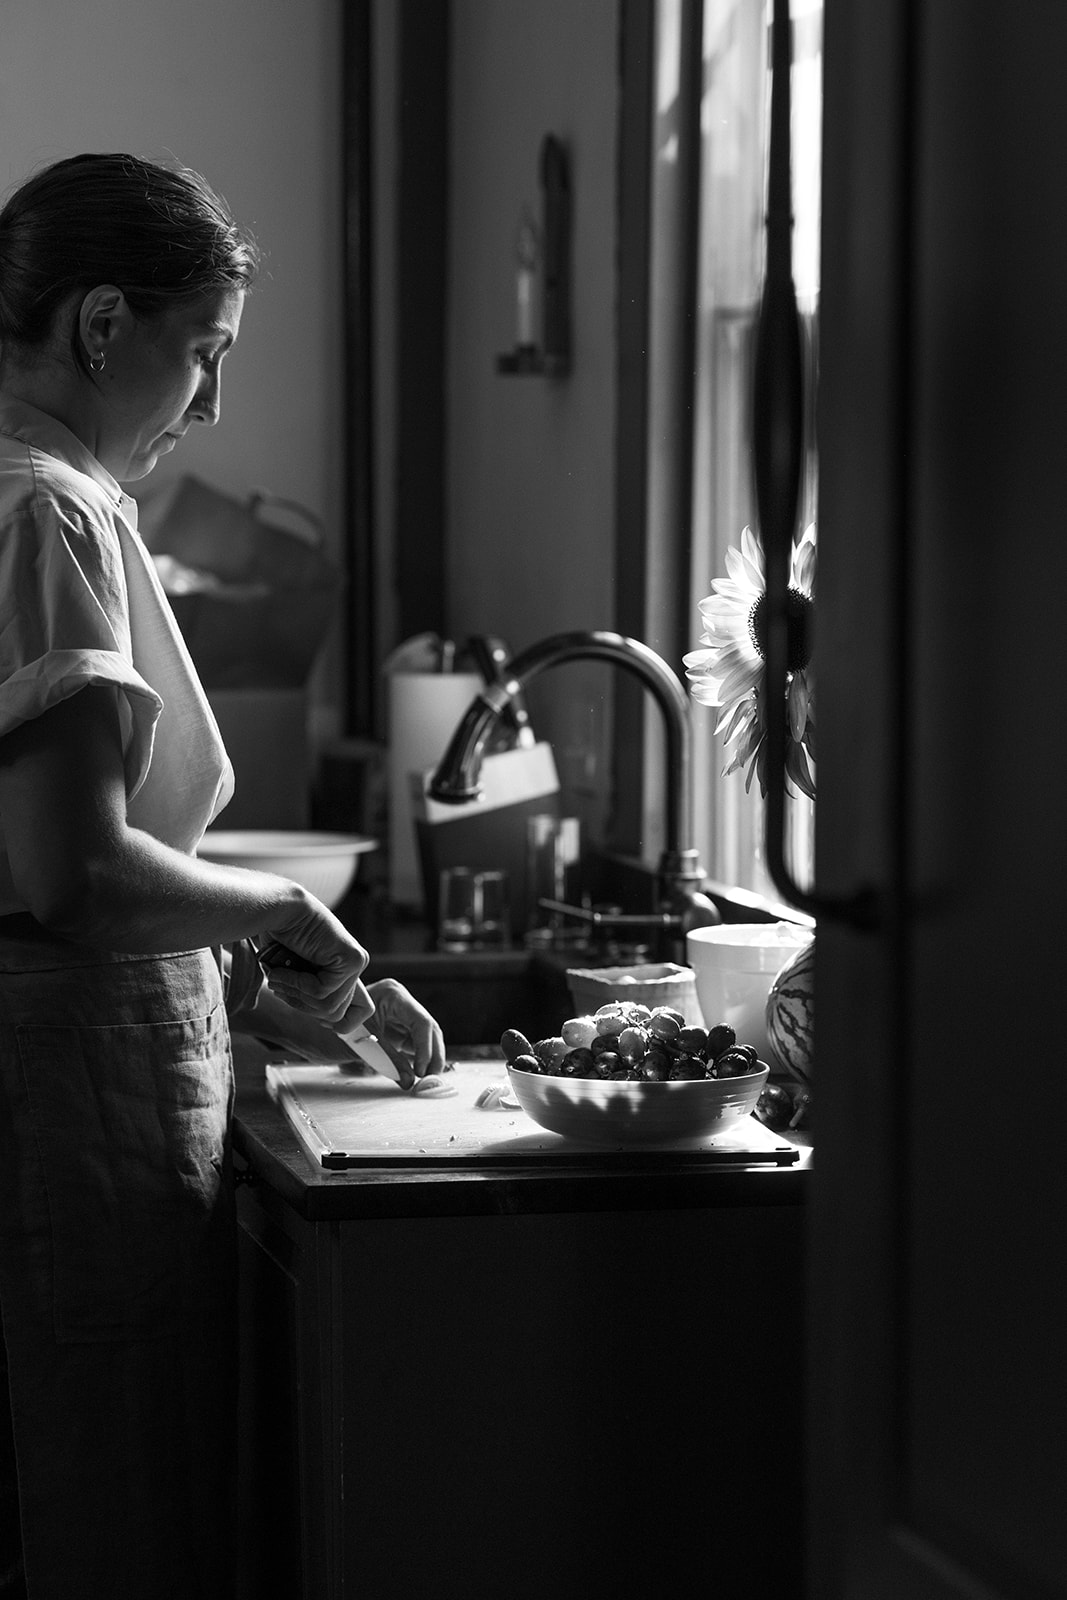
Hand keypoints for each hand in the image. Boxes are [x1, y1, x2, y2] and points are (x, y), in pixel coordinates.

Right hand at [261, 900, 371, 1026]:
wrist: (277, 911)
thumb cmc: (279, 940)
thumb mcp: (295, 978)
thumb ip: (311, 998)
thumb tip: (329, 1024)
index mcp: (344, 972)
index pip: (359, 1014)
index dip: (333, 1022)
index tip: (306, 1011)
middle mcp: (354, 967)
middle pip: (334, 1015)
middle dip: (301, 1006)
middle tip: (280, 985)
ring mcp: (356, 962)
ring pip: (328, 1007)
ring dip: (294, 994)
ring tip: (278, 974)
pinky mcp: (352, 959)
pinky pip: (322, 992)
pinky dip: (296, 984)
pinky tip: (284, 968)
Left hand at [343, 978, 446, 1087]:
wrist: (317, 1029)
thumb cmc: (338, 1030)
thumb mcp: (364, 1045)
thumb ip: (390, 1062)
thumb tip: (411, 1083)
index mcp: (393, 994)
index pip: (421, 1021)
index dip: (425, 1048)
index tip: (421, 1071)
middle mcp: (402, 1000)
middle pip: (429, 1027)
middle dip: (433, 1054)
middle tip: (432, 1078)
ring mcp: (402, 1013)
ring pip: (427, 1035)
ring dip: (431, 1057)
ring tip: (428, 1079)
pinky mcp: (400, 1027)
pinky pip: (416, 1042)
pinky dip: (420, 1058)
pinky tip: (422, 1073)